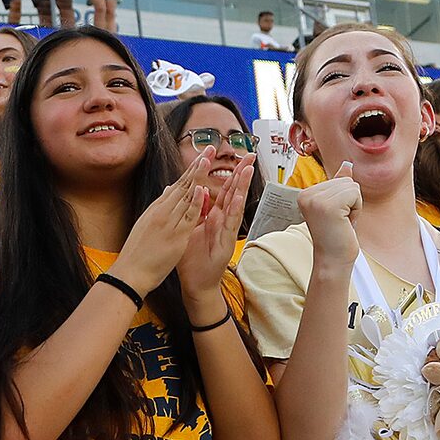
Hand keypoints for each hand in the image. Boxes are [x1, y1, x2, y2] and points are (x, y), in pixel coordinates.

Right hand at [110, 156, 209, 295]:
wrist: (129, 273)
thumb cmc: (138, 254)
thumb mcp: (146, 225)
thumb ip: (159, 208)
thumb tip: (166, 191)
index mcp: (156, 209)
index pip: (177, 185)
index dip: (191, 170)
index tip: (201, 157)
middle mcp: (162, 212)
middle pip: (183, 184)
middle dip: (197, 166)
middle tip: (209, 149)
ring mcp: (168, 222)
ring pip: (186, 195)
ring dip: (198, 176)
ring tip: (208, 159)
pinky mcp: (174, 236)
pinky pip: (187, 216)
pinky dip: (195, 202)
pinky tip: (202, 189)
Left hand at [177, 162, 248, 315]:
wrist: (196, 283)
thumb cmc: (193, 258)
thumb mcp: (190, 229)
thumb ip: (194, 210)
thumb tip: (193, 191)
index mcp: (213, 216)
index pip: (222, 190)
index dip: (227, 172)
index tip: (233, 155)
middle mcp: (223, 221)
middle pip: (233, 193)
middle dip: (241, 174)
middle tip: (250, 155)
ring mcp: (227, 232)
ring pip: (235, 206)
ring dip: (241, 187)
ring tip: (247, 170)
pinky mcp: (227, 243)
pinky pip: (230, 225)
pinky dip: (234, 211)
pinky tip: (238, 198)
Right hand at [299, 161, 362, 267]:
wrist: (333, 261)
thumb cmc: (337, 236)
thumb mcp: (338, 206)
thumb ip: (339, 184)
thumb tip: (347, 164)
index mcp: (305, 193)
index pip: (339, 179)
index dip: (344, 199)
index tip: (335, 218)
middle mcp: (306, 194)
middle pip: (346, 180)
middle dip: (350, 201)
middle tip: (339, 222)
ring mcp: (316, 199)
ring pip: (352, 186)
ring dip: (354, 206)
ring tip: (341, 223)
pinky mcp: (329, 206)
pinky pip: (355, 194)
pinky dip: (356, 210)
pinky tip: (345, 224)